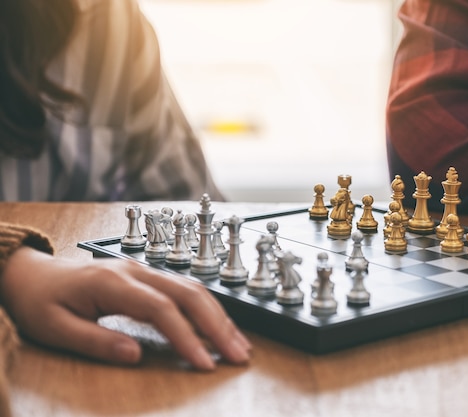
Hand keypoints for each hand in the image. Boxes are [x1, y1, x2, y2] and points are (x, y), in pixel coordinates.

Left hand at [0, 247, 250, 369]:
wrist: (33, 275)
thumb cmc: (41, 302)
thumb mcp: (55, 328)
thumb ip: (96, 341)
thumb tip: (136, 355)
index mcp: (112, 282)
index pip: (160, 308)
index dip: (186, 336)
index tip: (205, 363)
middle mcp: (135, 271)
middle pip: (188, 293)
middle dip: (217, 325)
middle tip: (239, 355)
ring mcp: (144, 271)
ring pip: (193, 289)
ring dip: (219, 316)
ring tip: (239, 344)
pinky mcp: (148, 278)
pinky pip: (185, 290)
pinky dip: (207, 310)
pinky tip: (219, 327)